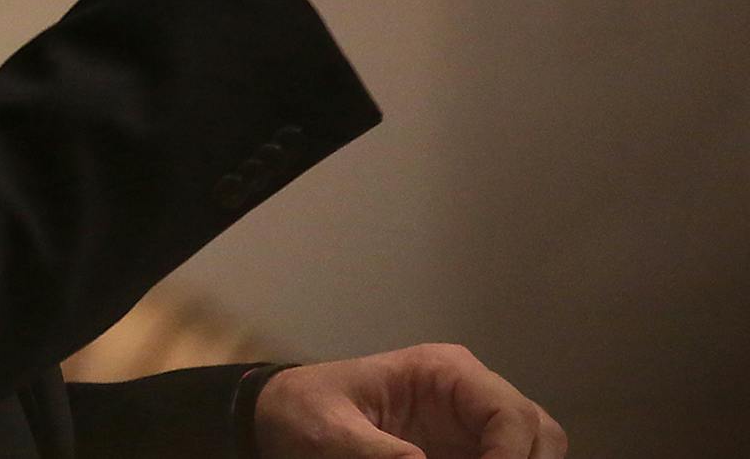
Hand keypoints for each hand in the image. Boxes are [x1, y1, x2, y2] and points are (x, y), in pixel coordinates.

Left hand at [256, 344, 566, 458]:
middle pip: (538, 431)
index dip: (512, 456)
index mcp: (444, 371)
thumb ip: (376, 453)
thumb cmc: (305, 411)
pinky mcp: (463, 451)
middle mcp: (468, 393)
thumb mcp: (331, 431)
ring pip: (532, 449)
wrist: (282, 416)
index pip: (510, 412)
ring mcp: (470, 424)